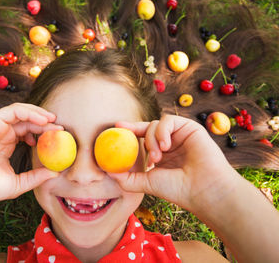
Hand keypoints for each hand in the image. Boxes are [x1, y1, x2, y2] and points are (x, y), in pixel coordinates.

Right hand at [0, 103, 62, 205]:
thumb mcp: (19, 183)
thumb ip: (36, 176)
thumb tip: (56, 172)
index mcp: (6, 144)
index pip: (28, 131)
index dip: (43, 132)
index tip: (58, 137)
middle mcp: (1, 132)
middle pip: (27, 120)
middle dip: (45, 122)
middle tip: (60, 128)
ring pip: (22, 112)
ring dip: (39, 114)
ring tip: (53, 121)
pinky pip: (14, 111)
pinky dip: (30, 112)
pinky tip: (43, 120)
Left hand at [109, 115, 238, 211]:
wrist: (203, 190)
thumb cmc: (177, 189)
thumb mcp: (146, 183)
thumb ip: (127, 178)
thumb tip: (109, 172)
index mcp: (160, 155)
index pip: (141, 139)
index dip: (128, 132)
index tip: (115, 127)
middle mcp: (169, 144)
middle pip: (146, 128)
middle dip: (134, 130)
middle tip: (123, 133)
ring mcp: (179, 136)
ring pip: (155, 125)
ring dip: (151, 139)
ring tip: (157, 157)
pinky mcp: (189, 128)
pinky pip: (168, 121)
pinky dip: (162, 131)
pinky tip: (166, 146)